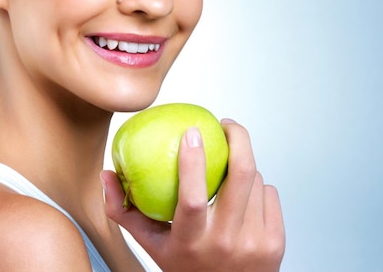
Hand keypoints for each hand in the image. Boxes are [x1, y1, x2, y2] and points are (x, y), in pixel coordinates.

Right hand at [102, 120, 284, 270]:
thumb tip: (106, 174)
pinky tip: (246, 194)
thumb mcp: (150, 242)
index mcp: (191, 242)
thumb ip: (124, 210)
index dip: (192, 161)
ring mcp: (255, 244)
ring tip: (229, 169)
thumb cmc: (184, 264)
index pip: (191, 198)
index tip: (191, 131)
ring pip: (256, 181)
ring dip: (243, 167)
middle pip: (240, 177)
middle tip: (227, 125)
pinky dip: (258, 186)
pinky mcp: (275, 243)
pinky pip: (269, 194)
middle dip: (238, 139)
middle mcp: (225, 244)